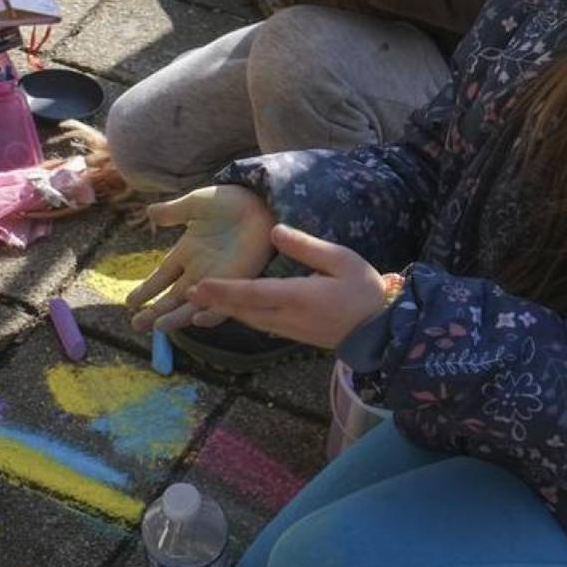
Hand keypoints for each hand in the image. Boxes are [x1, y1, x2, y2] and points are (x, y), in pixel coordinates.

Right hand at [126, 186, 276, 332]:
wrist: (262, 202)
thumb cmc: (231, 202)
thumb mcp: (195, 204)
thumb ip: (173, 211)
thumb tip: (149, 212)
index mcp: (187, 253)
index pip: (161, 276)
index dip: (146, 289)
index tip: (129, 302)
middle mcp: (200, 270)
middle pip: (172, 297)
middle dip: (154, 311)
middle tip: (136, 325)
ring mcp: (219, 278)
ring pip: (192, 305)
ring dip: (176, 317)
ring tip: (157, 327)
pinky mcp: (239, 282)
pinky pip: (224, 303)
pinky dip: (212, 313)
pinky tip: (198, 320)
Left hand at [185, 224, 386, 349]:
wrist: (381, 330)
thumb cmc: (363, 290)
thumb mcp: (341, 260)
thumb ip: (306, 247)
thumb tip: (274, 230)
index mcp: (300, 297)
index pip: (254, 293)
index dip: (224, 290)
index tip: (199, 287)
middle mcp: (289, 317)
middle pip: (244, 310)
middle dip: (214, 302)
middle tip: (185, 294)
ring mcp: (290, 330)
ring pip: (250, 320)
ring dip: (224, 311)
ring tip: (197, 303)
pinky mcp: (293, 335)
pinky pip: (260, 325)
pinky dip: (241, 317)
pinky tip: (228, 311)